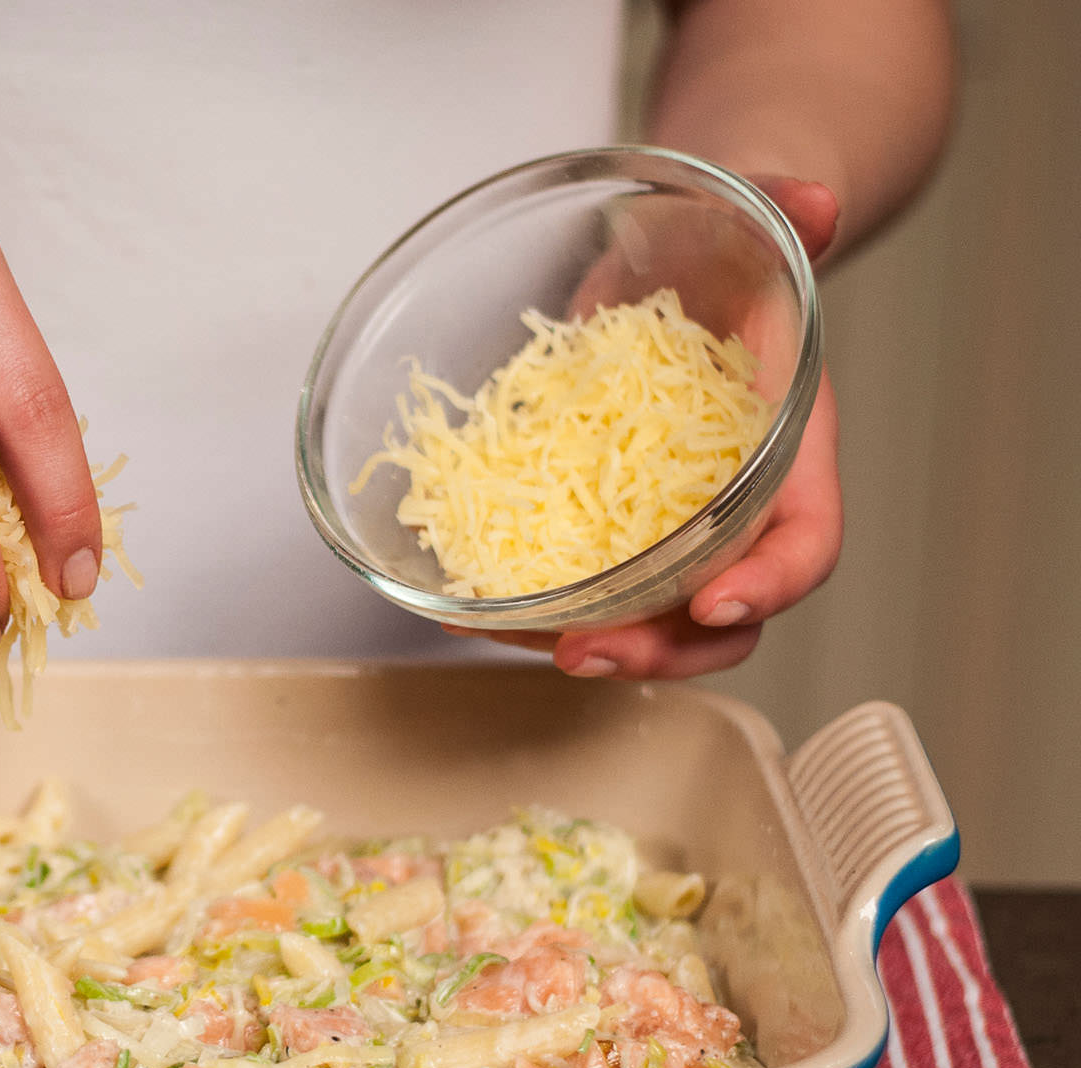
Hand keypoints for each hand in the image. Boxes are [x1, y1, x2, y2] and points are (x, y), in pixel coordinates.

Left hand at [448, 177, 842, 679]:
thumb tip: (811, 200)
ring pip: (648, 620)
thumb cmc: (728, 256)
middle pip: (722, 618)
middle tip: (591, 653)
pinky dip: (531, 610)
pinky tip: (469, 611)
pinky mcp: (605, 528)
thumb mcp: (754, 226)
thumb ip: (785, 211)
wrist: (682, 267)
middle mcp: (735, 511)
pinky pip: (582, 588)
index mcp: (791, 456)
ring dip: (588, 644)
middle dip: (661, 650)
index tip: (717, 603)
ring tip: (519, 641)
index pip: (806, 542)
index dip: (770, 582)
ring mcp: (669, 531)